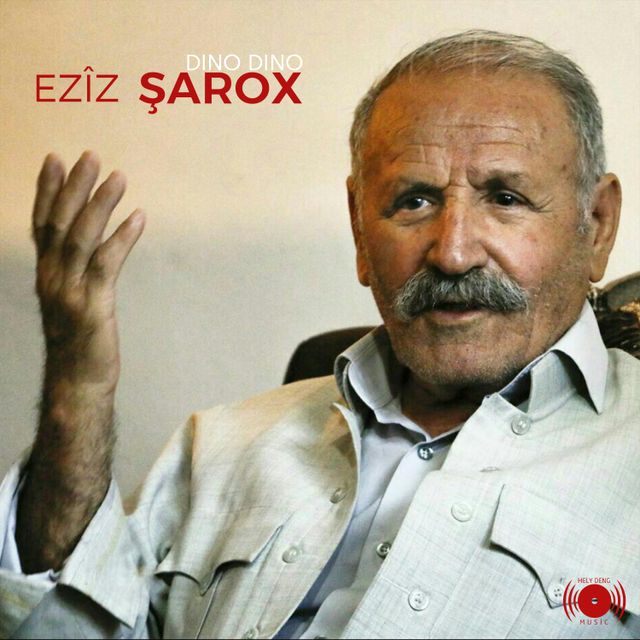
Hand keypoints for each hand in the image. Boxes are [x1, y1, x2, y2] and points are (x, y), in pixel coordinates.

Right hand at [33, 151, 143, 388]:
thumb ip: (74, 272)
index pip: (43, 224)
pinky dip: (122, 238)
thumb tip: (90, 245)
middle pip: (60, 223)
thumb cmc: (78, 342)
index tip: (55, 159)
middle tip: (90, 156)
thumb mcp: (70, 301)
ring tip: (118, 177)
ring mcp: (69, 292)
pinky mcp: (91, 306)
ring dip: (100, 204)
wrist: (76, 383)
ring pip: (81, 238)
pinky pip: (106, 264)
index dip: (47, 191)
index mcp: (46, 274)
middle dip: (74, 186)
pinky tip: (138, 217)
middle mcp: (52, 278)